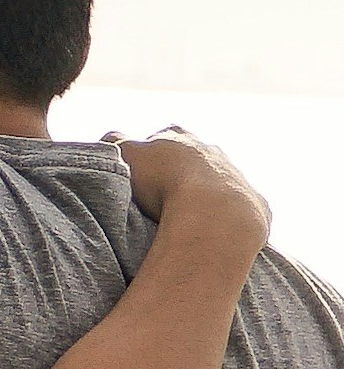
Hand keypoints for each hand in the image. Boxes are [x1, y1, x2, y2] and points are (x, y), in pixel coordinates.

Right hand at [121, 129, 264, 245]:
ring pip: (222, 180)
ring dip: (209, 194)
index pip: (162, 136)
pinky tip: (217, 232)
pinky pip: (243, 208)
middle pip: (195, 156)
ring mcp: (237, 176)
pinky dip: (231, 217)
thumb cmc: (164, 183)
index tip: (143, 171)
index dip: (151, 151)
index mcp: (178, 137)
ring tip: (190, 217)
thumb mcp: (124, 156)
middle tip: (166, 195)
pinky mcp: (256, 203)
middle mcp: (211, 151)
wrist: (214, 213)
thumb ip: (114, 143)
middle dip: (183, 170)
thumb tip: (112, 138)